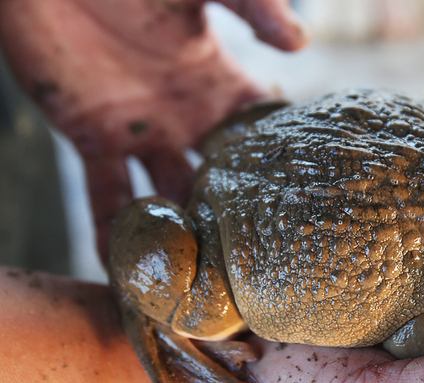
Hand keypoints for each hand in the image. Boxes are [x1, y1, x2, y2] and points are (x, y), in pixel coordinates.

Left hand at [0, 0, 308, 257]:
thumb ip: (253, 6)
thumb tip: (302, 44)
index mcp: (218, 82)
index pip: (261, 133)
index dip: (283, 170)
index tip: (307, 214)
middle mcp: (185, 117)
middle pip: (217, 182)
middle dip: (235, 224)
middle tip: (257, 274)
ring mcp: (140, 131)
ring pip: (165, 198)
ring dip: (179, 239)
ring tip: (200, 288)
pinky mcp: (91, 135)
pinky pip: (104, 194)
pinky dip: (113, 231)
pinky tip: (129, 273)